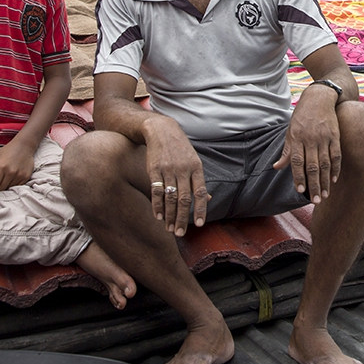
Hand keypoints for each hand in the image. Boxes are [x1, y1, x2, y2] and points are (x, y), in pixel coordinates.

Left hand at [0, 141, 35, 192]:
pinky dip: (12, 185)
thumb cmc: (8, 151)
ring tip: (2, 182)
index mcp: (1, 167)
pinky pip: (17, 186)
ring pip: (8, 188)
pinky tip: (10, 180)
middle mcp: (11, 172)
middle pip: (0, 189)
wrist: (25, 145)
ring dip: (4, 187)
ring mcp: (19, 175)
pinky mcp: (26, 177)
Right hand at [144, 118, 208, 236]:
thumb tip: (209, 199)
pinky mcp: (154, 170)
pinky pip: (156, 191)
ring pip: (170, 197)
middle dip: (182, 218)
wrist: (162, 131)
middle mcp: (183, 169)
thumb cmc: (181, 149)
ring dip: (169, 215)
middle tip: (180, 233)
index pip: (200, 192)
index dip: (200, 209)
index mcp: (196, 168)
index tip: (199, 224)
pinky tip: (158, 216)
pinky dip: (157, 205)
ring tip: (169, 228)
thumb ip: (199, 181)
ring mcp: (168, 169)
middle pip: (184, 198)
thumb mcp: (194, 161)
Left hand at [275, 88, 340, 203]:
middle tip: (316, 200)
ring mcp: (324, 138)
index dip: (298, 176)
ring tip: (325, 195)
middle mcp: (310, 139)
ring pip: (325, 163)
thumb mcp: (290, 131)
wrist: (319, 98)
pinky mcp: (335, 136)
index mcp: (296, 138)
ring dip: (325, 181)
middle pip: (312, 166)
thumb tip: (276, 167)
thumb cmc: (302, 116)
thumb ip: (286, 151)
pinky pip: (336, 155)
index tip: (300, 191)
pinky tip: (334, 179)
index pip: (297, 161)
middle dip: (314, 185)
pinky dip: (336, 168)